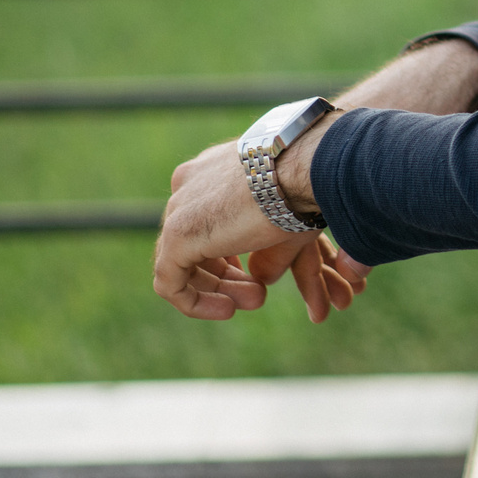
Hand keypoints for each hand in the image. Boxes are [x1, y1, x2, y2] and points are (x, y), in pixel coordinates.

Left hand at [153, 140, 369, 322]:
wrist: (304, 168)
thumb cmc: (306, 183)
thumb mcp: (284, 213)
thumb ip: (266, 244)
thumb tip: (261, 278)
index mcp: (211, 170)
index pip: (205, 221)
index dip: (229, 257)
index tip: (255, 277)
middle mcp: (188, 184)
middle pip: (193, 244)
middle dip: (225, 277)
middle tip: (258, 297)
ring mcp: (179, 208)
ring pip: (181, 264)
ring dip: (217, 290)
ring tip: (254, 302)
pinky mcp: (178, 235)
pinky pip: (170, 282)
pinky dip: (195, 302)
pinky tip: (227, 310)